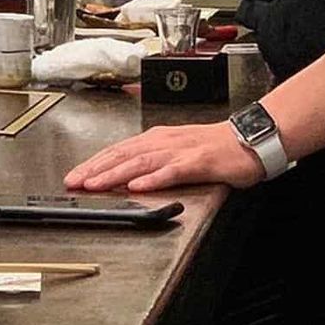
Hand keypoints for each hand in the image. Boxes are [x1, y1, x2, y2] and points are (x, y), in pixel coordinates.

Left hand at [64, 122, 264, 192]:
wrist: (249, 140)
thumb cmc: (215, 147)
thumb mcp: (176, 150)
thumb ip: (152, 160)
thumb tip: (124, 174)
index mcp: (157, 138)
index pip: (118, 150)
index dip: (94, 162)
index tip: (74, 175)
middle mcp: (165, 141)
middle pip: (124, 154)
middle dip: (96, 168)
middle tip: (74, 181)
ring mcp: (181, 151)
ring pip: (142, 162)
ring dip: (116, 174)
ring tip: (96, 184)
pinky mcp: (199, 162)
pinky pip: (173, 171)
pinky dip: (154, 179)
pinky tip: (139, 186)